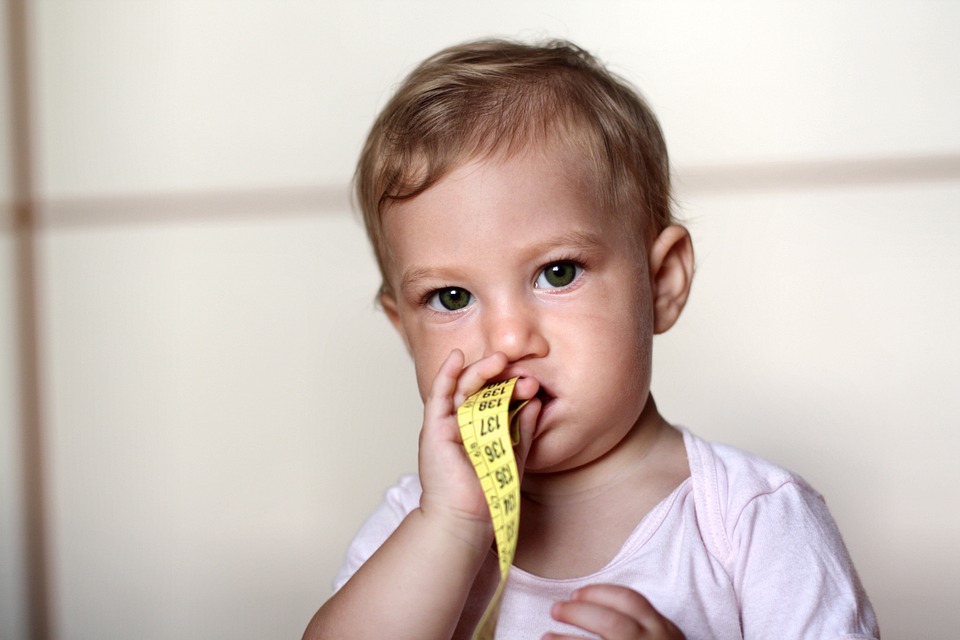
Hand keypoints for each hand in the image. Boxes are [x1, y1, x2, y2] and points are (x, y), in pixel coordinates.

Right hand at [417, 349, 540, 546]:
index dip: (512, 388)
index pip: (494, 399)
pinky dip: (447, 373)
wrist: (468, 518)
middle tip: (519, 368)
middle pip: (480, 390)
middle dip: (499, 376)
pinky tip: (457, 357)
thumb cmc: (489, 493)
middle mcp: (462, 424)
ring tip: (500, 359)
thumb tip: (536, 403)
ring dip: (481, 371)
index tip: (533, 384)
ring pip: (463, 388)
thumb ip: (524, 430)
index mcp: (480, 430)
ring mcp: (447, 425)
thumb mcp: (515, 455)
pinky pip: (439, 395)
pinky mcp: (434, 428)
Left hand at [545, 584, 685, 639]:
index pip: (630, 601)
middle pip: (611, 623)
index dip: (599, 593)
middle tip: (555, 609)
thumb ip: (639, 622)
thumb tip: (586, 605)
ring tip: (546, 637)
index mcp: (661, 629)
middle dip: (579, 613)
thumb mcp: (661, 637)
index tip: (576, 593)